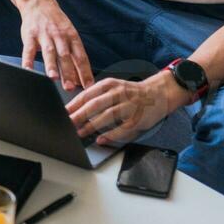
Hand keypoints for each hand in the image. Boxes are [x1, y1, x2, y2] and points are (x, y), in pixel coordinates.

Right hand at [18, 0, 93, 89]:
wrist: (38, 3)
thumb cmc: (56, 23)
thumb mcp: (69, 34)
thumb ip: (73, 54)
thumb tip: (80, 76)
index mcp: (72, 37)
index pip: (81, 57)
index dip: (85, 72)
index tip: (88, 86)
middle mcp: (60, 36)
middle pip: (66, 56)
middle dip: (69, 73)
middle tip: (71, 87)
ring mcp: (44, 35)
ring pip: (49, 52)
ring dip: (51, 66)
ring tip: (53, 78)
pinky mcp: (30, 35)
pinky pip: (28, 50)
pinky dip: (28, 60)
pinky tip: (28, 70)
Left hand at [66, 72, 183, 144]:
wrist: (159, 92)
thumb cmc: (131, 92)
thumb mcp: (113, 87)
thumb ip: (96, 96)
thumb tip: (75, 108)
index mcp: (109, 85)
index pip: (87, 94)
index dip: (74, 104)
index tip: (63, 113)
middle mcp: (119, 93)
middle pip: (95, 104)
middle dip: (79, 115)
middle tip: (68, 124)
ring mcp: (129, 105)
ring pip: (108, 115)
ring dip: (92, 125)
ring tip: (81, 133)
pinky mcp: (138, 118)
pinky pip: (123, 128)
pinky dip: (111, 134)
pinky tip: (101, 139)